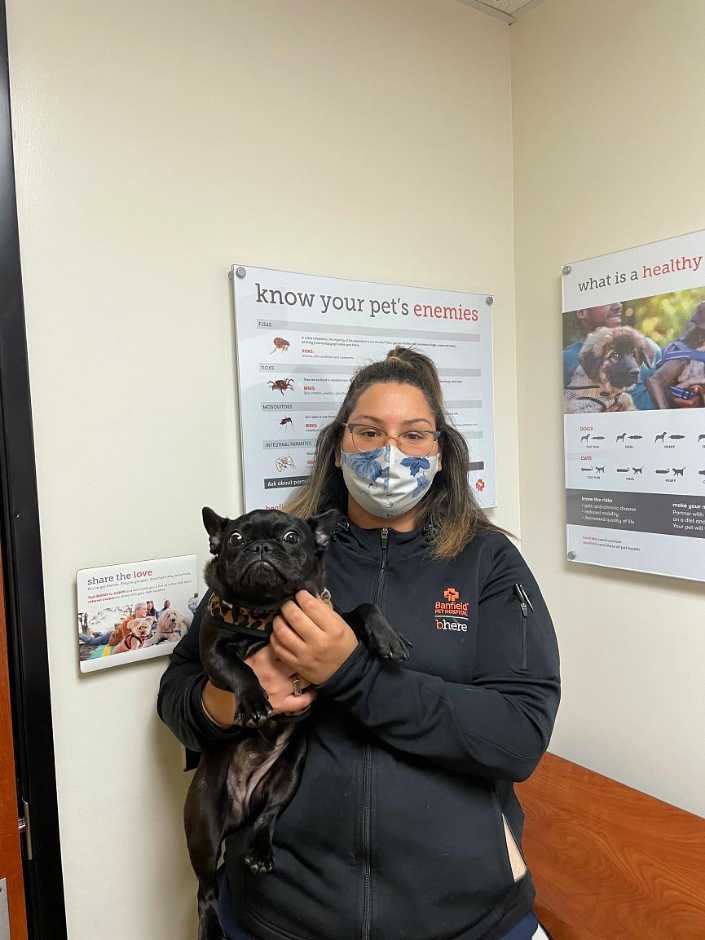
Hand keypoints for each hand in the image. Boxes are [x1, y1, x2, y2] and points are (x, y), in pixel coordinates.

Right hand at [201, 644, 315, 726]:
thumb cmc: (237, 673)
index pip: (287, 642)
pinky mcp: (281, 705)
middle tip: (314, 652)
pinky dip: (310, 696)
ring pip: (304, 678)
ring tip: (316, 669)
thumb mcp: (248, 654)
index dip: (298, 637)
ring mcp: (279, 689)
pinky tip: (313, 691)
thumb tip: (281, 628)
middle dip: (308, 655)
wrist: (227, 700)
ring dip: (310, 674)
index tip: (305, 634)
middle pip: (300, 659)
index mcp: (263, 656)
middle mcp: (274, 671)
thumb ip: (263, 643)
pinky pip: (301, 701)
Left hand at [270, 591, 357, 685]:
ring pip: (283, 633)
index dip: (302, 596)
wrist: (345, 673)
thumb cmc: (343, 645)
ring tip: (280, 617)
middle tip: (288, 604)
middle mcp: (318, 642)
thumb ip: (324, 611)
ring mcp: (305, 655)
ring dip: (278, 620)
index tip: (300, 594)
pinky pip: (279, 649)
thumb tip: (307, 598)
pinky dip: (275, 637)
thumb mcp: (341, 625)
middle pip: (295, 617)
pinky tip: (278, 633)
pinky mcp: (296, 665)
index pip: (311, 606)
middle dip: (288, 606)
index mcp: (333, 629)